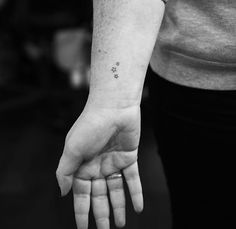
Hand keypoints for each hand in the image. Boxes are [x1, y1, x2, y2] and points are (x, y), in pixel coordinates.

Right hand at [56, 105, 142, 228]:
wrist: (113, 107)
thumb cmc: (90, 125)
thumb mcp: (72, 149)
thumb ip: (66, 171)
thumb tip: (63, 191)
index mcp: (82, 165)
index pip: (81, 194)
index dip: (82, 212)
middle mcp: (97, 166)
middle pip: (99, 196)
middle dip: (101, 214)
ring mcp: (113, 163)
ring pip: (116, 190)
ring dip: (118, 207)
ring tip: (120, 224)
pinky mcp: (129, 158)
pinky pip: (132, 179)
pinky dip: (135, 193)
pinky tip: (138, 207)